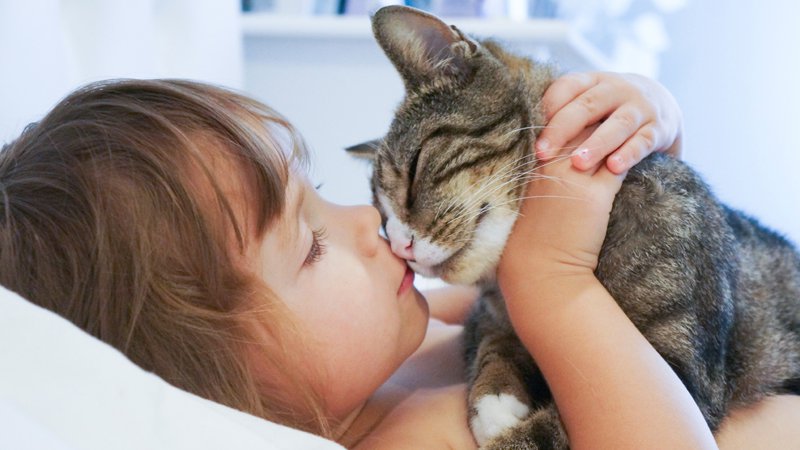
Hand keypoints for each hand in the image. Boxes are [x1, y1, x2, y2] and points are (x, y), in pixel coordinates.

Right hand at [499, 125, 624, 282]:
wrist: (538, 268)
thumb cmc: (530, 236)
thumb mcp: (530, 195)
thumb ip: (541, 173)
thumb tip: (560, 159)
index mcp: (532, 163)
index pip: (557, 123)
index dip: (575, 115)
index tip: (589, 112)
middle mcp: (550, 164)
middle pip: (581, 125)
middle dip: (599, 117)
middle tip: (617, 113)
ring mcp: (572, 177)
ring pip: (602, 140)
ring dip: (617, 133)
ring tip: (632, 128)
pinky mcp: (595, 196)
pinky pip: (619, 165)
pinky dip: (631, 156)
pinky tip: (641, 153)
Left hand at [535, 72, 681, 173]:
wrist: (662, 108)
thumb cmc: (608, 112)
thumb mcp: (588, 105)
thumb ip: (562, 113)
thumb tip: (520, 134)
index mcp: (593, 80)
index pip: (566, 87)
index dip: (547, 108)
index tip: (529, 134)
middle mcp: (617, 89)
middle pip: (588, 105)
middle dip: (562, 130)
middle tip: (542, 154)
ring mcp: (640, 107)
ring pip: (617, 124)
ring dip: (596, 143)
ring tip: (578, 163)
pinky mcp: (658, 128)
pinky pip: (643, 141)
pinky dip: (629, 153)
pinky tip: (614, 167)